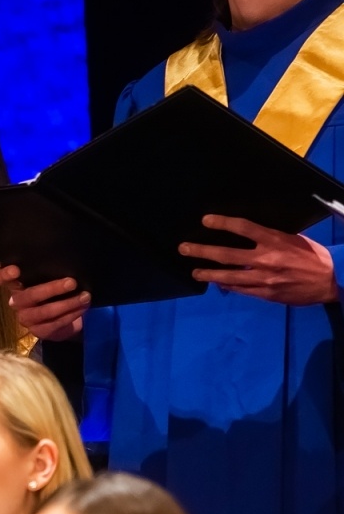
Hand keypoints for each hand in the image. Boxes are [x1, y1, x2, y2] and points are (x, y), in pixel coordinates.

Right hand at [0, 266, 90, 340]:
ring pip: (43, 312)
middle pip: (29, 296)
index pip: (0, 279)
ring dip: (67, 304)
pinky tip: (82, 307)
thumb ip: (48, 271)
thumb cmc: (55, 292)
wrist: (65, 316)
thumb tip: (66, 261)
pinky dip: (70, 315)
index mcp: (16, 285)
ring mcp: (26, 318)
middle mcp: (17, 302)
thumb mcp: (49, 278)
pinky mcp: (37, 331)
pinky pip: (54, 324)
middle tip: (72, 282)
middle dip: (52, 289)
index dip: (5, 275)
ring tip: (85, 297)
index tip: (16, 270)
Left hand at [184, 214, 338, 304]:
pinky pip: (239, 289)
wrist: (331, 280)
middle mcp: (265, 259)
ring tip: (195, 272)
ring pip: (227, 276)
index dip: (222, 222)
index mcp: (275, 240)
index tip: (206, 220)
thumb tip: (249, 236)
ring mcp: (263, 279)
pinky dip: (226, 286)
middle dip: (202, 251)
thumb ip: (271, 239)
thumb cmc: (314, 256)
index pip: (243, 228)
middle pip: (226, 254)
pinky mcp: (264, 293)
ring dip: (207, 273)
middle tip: (184, 248)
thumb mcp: (294, 240)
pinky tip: (217, 284)